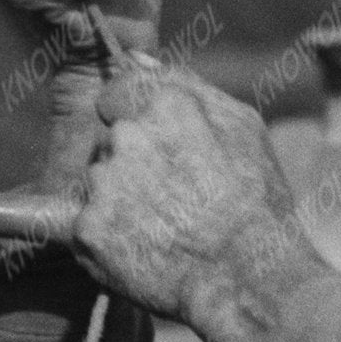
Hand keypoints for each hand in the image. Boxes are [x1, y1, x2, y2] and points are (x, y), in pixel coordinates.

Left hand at [60, 59, 292, 320]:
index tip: (157, 147)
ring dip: (117, 199)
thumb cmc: (257, 204)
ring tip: (163, 227)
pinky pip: (83, 225)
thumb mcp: (245, 129)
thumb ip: (187, 88)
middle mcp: (127, 136)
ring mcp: (103, 183)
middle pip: (109, 140)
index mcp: (166, 103)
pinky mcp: (86, 229)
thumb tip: (137, 61)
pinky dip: (105, 238)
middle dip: (130, 161)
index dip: (134, 118)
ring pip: (96, 182)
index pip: (118, 93)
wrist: (249, 279)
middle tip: (172, 197)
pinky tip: (140, 250)